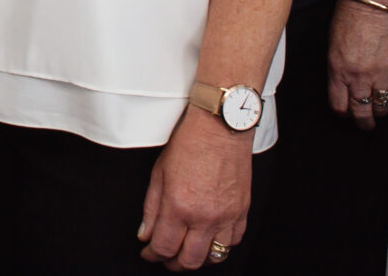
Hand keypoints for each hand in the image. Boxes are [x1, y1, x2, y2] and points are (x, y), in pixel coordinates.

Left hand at [138, 109, 251, 267]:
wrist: (220, 125)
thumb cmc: (190, 141)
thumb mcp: (159, 172)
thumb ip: (151, 208)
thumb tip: (145, 233)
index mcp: (180, 206)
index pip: (164, 247)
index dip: (152, 254)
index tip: (148, 252)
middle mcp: (205, 216)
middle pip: (189, 260)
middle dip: (173, 263)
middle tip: (165, 256)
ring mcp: (226, 216)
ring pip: (214, 257)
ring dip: (198, 259)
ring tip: (187, 251)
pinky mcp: (242, 210)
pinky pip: (234, 241)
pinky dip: (220, 246)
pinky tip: (210, 238)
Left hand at [328, 0, 387, 131]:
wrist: (373, 2)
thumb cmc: (350, 17)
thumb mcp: (332, 46)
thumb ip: (337, 69)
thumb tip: (342, 87)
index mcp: (338, 70)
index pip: (339, 105)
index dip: (343, 113)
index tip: (346, 113)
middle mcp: (359, 76)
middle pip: (362, 111)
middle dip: (363, 122)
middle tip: (366, 124)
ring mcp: (381, 73)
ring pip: (382, 106)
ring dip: (381, 111)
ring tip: (381, 111)